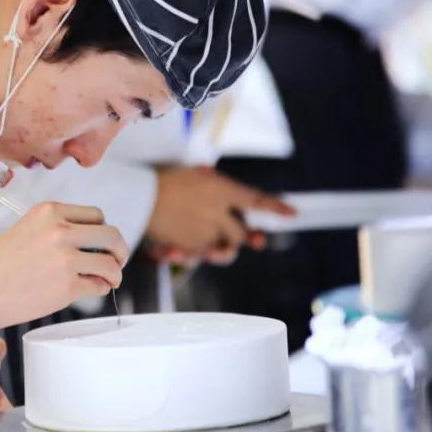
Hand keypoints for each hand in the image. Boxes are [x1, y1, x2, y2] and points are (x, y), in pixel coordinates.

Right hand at [0, 202, 128, 329]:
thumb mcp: (26, 229)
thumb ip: (56, 230)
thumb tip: (88, 243)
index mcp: (49, 212)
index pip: (95, 215)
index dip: (102, 230)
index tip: (102, 242)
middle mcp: (60, 230)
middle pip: (111, 235)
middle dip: (119, 249)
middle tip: (117, 260)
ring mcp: (66, 259)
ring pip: (110, 263)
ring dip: (115, 272)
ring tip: (109, 279)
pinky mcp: (67, 286)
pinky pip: (98, 286)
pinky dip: (100, 289)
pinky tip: (93, 289)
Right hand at [146, 166, 294, 265]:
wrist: (139, 195)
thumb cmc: (162, 180)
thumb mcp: (192, 174)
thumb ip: (210, 182)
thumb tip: (218, 181)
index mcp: (221, 190)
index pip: (256, 200)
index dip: (276, 207)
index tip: (292, 214)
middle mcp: (218, 213)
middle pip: (241, 233)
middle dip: (245, 237)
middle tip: (247, 238)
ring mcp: (205, 232)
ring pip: (224, 250)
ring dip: (221, 250)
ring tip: (213, 249)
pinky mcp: (190, 247)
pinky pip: (198, 257)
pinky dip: (190, 254)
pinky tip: (175, 249)